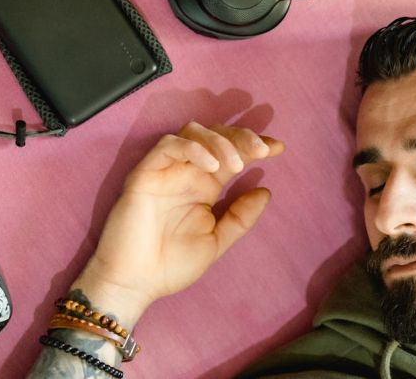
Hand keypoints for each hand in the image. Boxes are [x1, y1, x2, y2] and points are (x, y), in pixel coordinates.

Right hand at [71, 122, 284, 326]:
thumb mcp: (217, 241)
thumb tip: (266, 191)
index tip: (279, 148)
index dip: (255, 145)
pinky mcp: (146, 173)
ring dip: (219, 141)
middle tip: (262, 150)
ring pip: (193, 132)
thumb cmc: (172, 265)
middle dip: (242, 137)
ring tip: (235, 164)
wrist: (136, 283)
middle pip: (216, 135)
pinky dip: (192, 149)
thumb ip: (240, 217)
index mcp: (206, 187)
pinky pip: (168, 146)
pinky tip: (211, 165)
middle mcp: (188, 173)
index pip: (233, 154)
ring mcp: (167, 171)